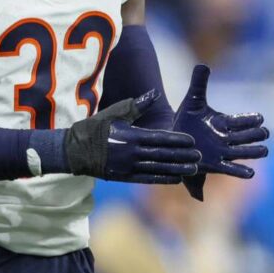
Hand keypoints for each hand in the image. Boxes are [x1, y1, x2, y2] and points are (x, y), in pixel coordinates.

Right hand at [64, 90, 200, 182]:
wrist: (73, 150)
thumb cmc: (95, 128)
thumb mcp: (115, 112)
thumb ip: (137, 105)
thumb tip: (154, 93)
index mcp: (131, 135)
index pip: (159, 138)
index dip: (177, 140)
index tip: (192, 141)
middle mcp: (131, 153)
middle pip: (162, 155)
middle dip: (182, 156)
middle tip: (199, 157)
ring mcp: (127, 167)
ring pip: (157, 169)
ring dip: (177, 169)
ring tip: (193, 169)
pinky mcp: (123, 177)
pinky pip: (147, 179)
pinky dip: (162, 179)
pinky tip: (175, 179)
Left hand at [173, 65, 268, 199]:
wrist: (173, 137)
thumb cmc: (186, 118)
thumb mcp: (192, 99)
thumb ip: (199, 83)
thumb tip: (202, 65)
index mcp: (224, 122)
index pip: (241, 121)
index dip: (250, 120)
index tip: (259, 118)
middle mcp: (226, 138)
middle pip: (245, 137)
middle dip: (256, 135)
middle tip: (264, 133)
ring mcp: (222, 152)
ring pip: (242, 153)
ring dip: (253, 152)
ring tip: (264, 151)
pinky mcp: (215, 165)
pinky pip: (231, 169)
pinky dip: (240, 171)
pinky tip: (251, 173)